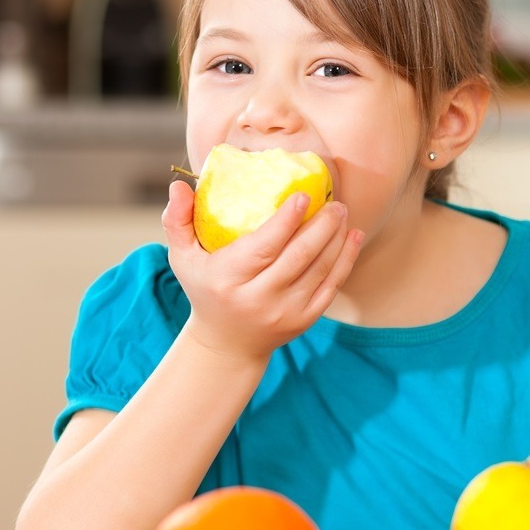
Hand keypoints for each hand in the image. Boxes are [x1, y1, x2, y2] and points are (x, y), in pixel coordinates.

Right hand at [162, 179, 362, 362]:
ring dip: (337, 239)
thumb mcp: (183, 258)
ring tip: (343, 213)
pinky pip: (332, 286)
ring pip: (320, 269)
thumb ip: (176, 220)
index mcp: (229, 279)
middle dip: (323, 225)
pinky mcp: (305, 320)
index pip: (264, 246)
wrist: (228, 343)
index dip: (287, 220)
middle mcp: (259, 298)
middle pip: (300, 256)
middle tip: (335, 201)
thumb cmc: (206, 289)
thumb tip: (179, 186)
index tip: (304, 196)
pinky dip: (346, 260)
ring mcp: (285, 312)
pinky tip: (353, 237)